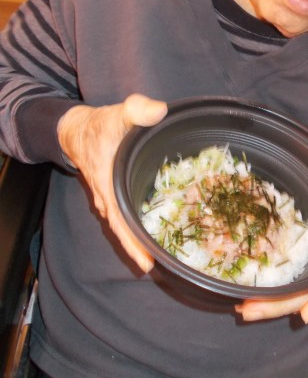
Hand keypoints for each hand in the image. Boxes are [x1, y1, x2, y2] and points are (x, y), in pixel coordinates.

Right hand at [57, 93, 167, 271]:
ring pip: (124, 225)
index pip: (120, 222)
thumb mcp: (119, 113)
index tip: (146, 263)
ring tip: (160, 256)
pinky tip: (153, 232)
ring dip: (138, 239)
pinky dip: (137, 226)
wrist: (77, 129)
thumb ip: (138, 110)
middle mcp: (106, 198)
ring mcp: (109, 198)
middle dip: (138, 249)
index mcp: (107, 185)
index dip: (132, 243)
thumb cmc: (99, 125)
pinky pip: (125, 215)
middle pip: (123, 231)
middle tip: (159, 267)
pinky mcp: (113, 193)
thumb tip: (159, 111)